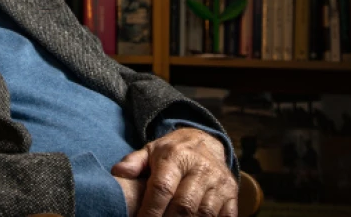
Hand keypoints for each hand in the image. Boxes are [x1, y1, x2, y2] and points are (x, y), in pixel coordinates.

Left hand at [111, 128, 238, 216]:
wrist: (206, 140)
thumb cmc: (172, 151)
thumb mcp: (151, 150)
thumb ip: (135, 162)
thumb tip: (118, 172)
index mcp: (176, 156)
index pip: (162, 188)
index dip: (151, 210)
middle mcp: (200, 167)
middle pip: (184, 205)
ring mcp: (218, 181)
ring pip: (205, 213)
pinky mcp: (232, 191)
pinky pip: (227, 215)